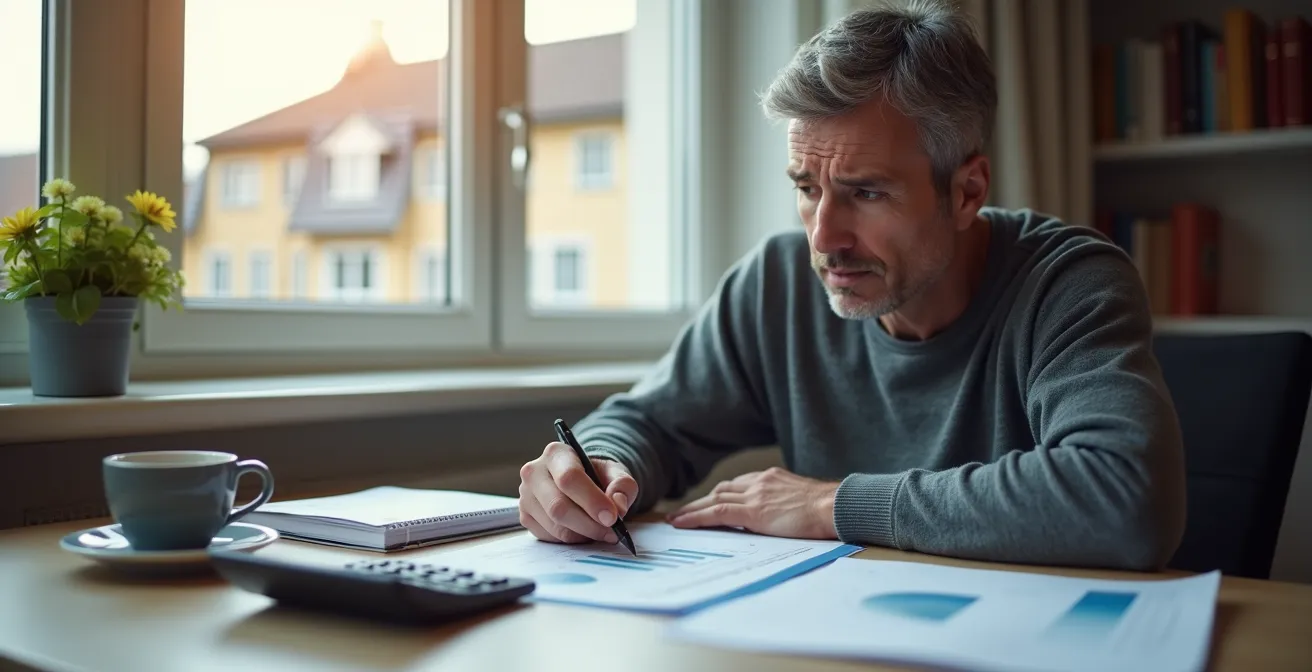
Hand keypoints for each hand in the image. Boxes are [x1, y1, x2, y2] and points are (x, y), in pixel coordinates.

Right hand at [518, 442, 638, 543]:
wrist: (580, 481)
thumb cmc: (596, 476)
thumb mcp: (616, 473)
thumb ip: (622, 486)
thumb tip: (618, 507)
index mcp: (556, 453)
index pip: (569, 478)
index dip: (592, 501)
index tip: (612, 517)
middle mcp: (534, 472)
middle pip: (559, 506)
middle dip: (589, 524)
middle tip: (612, 532)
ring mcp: (526, 496)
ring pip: (554, 526)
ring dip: (583, 535)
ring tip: (601, 531)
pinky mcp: (525, 516)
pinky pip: (549, 537)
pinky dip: (571, 539)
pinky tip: (583, 531)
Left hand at [667, 467, 838, 539]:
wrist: (835, 506)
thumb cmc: (827, 508)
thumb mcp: (801, 500)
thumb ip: (783, 503)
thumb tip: (776, 516)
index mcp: (771, 478)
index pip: (738, 486)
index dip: (719, 495)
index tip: (708, 503)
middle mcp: (759, 482)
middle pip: (722, 490)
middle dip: (701, 501)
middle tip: (683, 512)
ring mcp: (755, 495)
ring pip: (714, 500)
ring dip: (692, 509)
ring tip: (676, 519)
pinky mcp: (753, 511)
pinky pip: (716, 512)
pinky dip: (696, 517)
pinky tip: (681, 523)